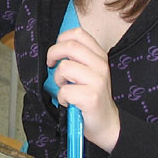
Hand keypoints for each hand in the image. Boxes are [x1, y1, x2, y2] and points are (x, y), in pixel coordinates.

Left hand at [46, 27, 120, 153]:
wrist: (106, 123)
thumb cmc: (92, 97)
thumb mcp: (88, 72)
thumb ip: (77, 58)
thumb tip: (55, 50)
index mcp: (99, 56)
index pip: (78, 34)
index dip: (61, 39)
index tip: (57, 52)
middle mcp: (101, 65)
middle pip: (69, 46)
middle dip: (53, 54)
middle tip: (51, 65)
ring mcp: (97, 81)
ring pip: (64, 68)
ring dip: (58, 80)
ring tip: (66, 88)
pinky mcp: (91, 97)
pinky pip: (64, 90)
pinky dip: (62, 98)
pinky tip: (69, 102)